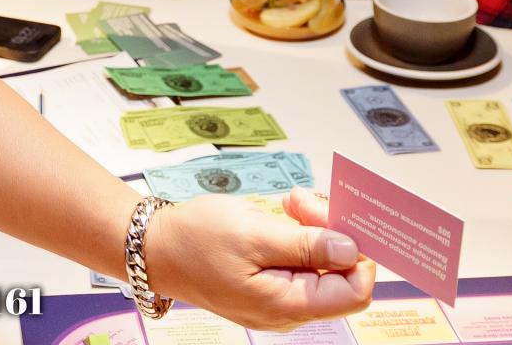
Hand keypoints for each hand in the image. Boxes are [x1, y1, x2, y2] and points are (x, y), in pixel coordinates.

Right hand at [141, 188, 374, 330]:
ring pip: (323, 268)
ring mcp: (279, 301)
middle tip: (301, 201)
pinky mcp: (270, 287)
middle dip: (332, 233)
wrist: (154, 247)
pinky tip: (285, 216)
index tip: (338, 217)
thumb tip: (351, 249)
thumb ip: (305, 243)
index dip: (357, 253)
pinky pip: (302, 265)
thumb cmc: (196, 239)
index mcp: (286, 304)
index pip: (354, 291)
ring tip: (291, 203)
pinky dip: (301, 237)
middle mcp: (288, 311)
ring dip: (316, 230)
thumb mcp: (252, 232)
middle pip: (340, 276)